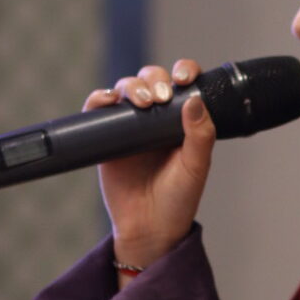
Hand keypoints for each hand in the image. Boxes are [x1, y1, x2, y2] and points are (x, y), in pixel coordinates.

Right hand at [83, 58, 216, 267]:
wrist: (149, 228)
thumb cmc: (178, 199)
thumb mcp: (196, 167)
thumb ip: (200, 135)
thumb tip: (195, 100)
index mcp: (182, 120)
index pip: (183, 83)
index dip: (184, 70)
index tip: (184, 78)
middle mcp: (156, 117)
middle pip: (152, 78)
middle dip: (155, 79)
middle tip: (160, 98)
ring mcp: (129, 125)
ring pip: (127, 88)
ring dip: (132, 86)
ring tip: (142, 103)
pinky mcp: (106, 136)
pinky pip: (99, 109)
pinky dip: (100, 98)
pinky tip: (107, 99)